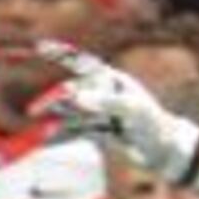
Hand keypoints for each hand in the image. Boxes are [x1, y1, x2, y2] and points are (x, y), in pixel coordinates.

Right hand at [33, 43, 198, 186]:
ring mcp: (101, 113)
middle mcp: (105, 94)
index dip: (62, 55)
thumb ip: (105, 101)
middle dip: (52, 100)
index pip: (83, 63)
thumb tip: (77, 97)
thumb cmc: (153, 124)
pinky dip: (63, 135)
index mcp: (113, 80)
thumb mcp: (132, 110)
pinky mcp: (101, 131)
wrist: (165, 151)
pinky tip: (49, 140)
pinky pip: (76, 130)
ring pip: (71, 113)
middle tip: (33, 112)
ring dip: (55, 118)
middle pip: (71, 93)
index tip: (40, 46)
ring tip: (38, 126)